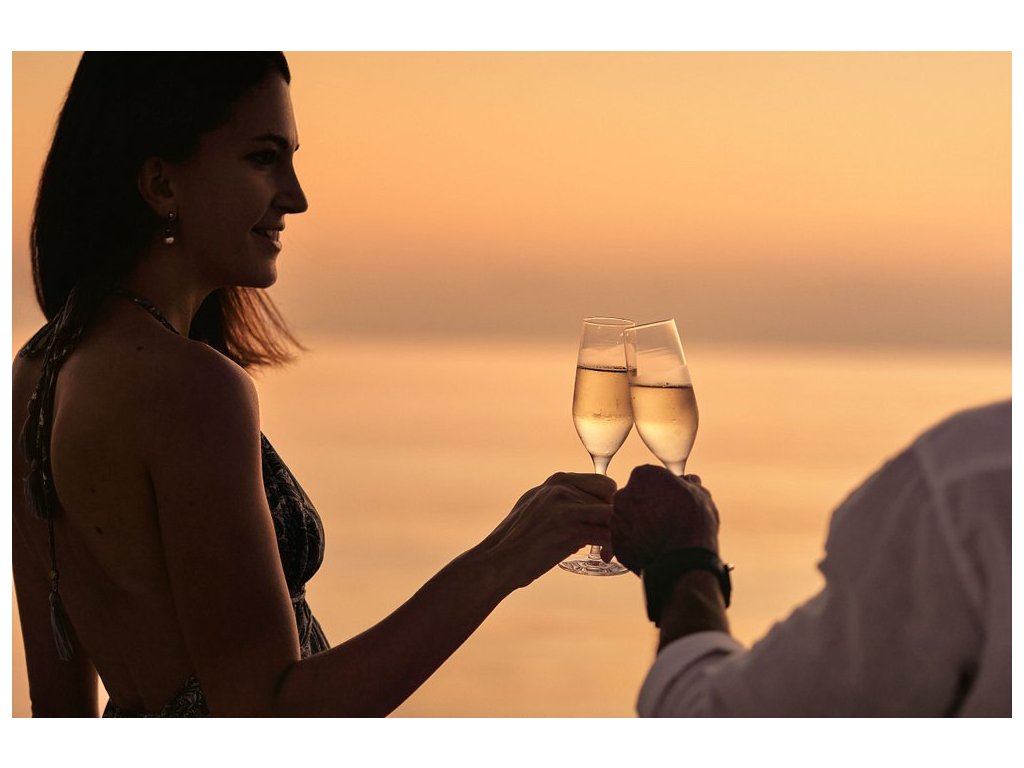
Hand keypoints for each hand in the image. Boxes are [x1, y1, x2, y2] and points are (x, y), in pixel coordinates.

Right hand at [480, 472, 615, 589]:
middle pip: (612, 499)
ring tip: (606, 551)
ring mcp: (566, 507)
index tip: (608, 522)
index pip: (604, 482)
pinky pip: (607, 535)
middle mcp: (562, 488)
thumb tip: (588, 505)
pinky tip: (604, 557)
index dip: (612, 503)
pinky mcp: (569, 530)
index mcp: (558, 480)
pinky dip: (612, 547)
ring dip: (616, 535)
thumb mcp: (537, 505)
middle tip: (610, 539)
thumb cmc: (517, 539)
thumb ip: (560, 499)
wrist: (498, 560)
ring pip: (612, 517)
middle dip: (617, 519)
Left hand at [611, 465, 719, 575]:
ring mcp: (617, 519)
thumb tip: (689, 481)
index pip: (651, 478)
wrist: (683, 560)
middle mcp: (623, 494)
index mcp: (643, 476)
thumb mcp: (700, 496)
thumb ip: (690, 485)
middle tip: (668, 520)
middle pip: (636, 497)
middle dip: (648, 505)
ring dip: (641, 524)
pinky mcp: (616, 542)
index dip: (664, 490)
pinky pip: (627, 539)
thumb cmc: (694, 523)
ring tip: (662, 537)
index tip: (674, 501)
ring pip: (629, 518)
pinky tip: (654, 549)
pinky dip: (637, 543)